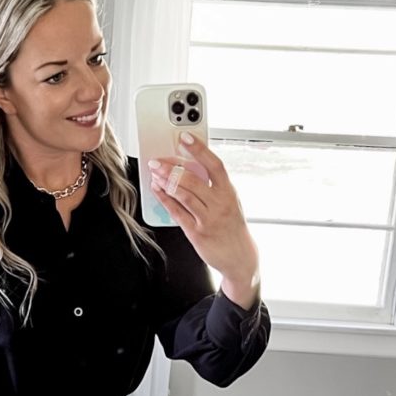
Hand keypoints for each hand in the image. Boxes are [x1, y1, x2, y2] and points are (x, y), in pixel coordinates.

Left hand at [149, 134, 260, 305]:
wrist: (240, 258)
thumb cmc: (233, 228)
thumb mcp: (230, 203)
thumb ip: (214, 187)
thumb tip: (192, 168)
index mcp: (229, 192)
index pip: (214, 165)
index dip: (199, 150)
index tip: (184, 137)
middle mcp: (220, 204)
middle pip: (194, 180)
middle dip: (172, 168)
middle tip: (157, 161)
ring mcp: (208, 219)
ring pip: (185, 195)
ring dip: (167, 182)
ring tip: (155, 174)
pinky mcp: (197, 233)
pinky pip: (178, 213)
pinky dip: (166, 200)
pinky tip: (158, 191)